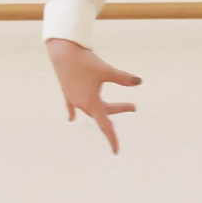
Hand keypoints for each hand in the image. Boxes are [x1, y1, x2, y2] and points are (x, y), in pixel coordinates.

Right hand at [46, 38, 140, 153]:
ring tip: (112, 109)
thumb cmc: (84, 61)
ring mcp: (73, 98)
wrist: (61, 51)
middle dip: (118, 110)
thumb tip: (140, 82)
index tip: (116, 151)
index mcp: (91, 103)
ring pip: (90, 109)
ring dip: (103, 110)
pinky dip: (74, 112)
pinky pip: (72, 106)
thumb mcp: (106, 70)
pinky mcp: (67, 91)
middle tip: (134, 106)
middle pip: (103, 113)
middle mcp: (81, 103)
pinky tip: (72, 119)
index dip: (112, 138)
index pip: (105, 125)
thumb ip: (123, 78)